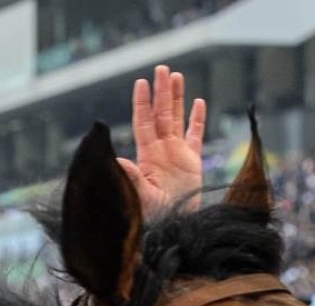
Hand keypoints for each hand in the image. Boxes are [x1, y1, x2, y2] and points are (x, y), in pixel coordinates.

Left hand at [116, 65, 206, 218]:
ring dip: (177, 98)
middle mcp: (161, 151)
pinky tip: (198, 102)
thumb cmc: (154, 217)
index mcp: (148, 156)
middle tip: (161, 68)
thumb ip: (131, 178)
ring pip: (177, 119)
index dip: (143, 103)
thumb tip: (116, 160)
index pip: (144, 122)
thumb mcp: (141, 197)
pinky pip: (195, 136)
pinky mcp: (193, 162)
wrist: (175, 228)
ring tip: (176, 76)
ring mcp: (177, 155)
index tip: (141, 83)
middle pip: (161, 114)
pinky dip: (197, 119)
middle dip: (161, 92)